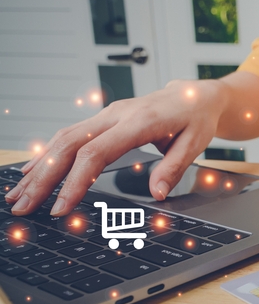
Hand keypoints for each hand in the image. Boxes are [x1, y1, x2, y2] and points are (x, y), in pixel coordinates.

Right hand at [4, 79, 226, 215]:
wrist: (194, 95)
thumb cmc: (195, 118)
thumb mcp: (195, 144)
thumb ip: (174, 168)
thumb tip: (158, 194)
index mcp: (137, 122)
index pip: (96, 153)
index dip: (74, 182)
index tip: (61, 208)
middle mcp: (115, 115)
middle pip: (69, 145)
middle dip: (43, 178)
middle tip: (24, 206)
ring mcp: (106, 115)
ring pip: (62, 139)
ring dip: (39, 167)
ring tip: (18, 194)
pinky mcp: (103, 119)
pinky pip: (69, 135)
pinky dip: (48, 154)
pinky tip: (32, 172)